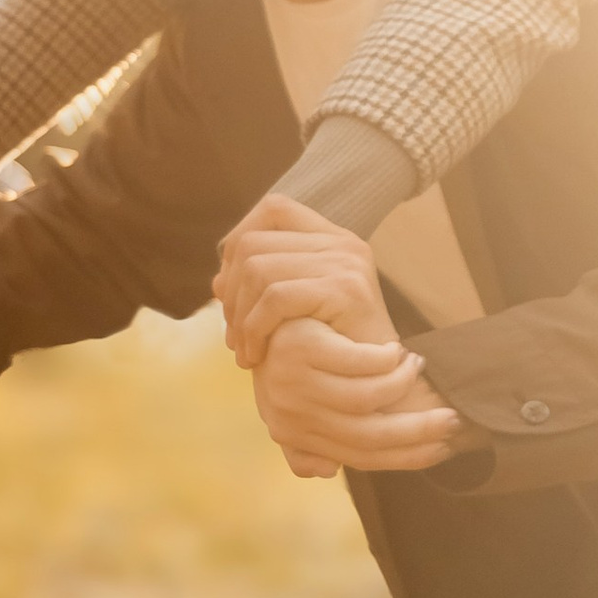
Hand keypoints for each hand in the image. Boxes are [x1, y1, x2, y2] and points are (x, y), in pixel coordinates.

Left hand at [216, 194, 396, 365]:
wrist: (381, 388)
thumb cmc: (334, 355)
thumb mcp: (293, 313)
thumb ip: (259, 290)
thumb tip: (217, 281)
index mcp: (333, 239)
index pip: (274, 210)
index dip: (239, 241)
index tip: (230, 289)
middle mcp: (343, 243)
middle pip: (254, 243)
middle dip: (230, 292)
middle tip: (233, 336)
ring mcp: (346, 262)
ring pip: (257, 270)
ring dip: (239, 318)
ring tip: (244, 351)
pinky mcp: (346, 289)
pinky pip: (275, 298)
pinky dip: (254, 329)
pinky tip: (256, 355)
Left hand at [252, 316, 463, 477]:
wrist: (257, 312)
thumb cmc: (285, 361)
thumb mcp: (296, 403)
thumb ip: (310, 443)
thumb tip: (329, 471)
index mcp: (293, 435)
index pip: (362, 457)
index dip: (407, 456)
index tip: (446, 445)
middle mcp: (289, 415)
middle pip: (369, 434)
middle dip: (419, 428)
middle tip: (453, 418)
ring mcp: (291, 381)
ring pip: (367, 397)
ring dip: (402, 384)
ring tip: (418, 369)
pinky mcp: (299, 347)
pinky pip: (358, 361)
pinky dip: (384, 358)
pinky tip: (396, 351)